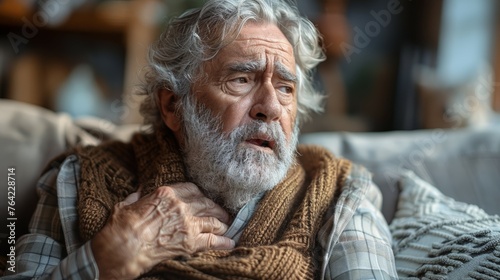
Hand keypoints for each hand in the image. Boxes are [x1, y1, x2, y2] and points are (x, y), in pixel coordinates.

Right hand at [91, 183, 234, 279]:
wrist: (122, 249)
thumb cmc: (120, 228)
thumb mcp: (126, 205)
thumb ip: (137, 197)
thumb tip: (139, 193)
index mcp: (165, 193)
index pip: (192, 189)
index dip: (201, 195)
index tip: (204, 199)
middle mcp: (180, 205)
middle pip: (207, 203)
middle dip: (216, 209)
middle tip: (222, 213)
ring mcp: (187, 223)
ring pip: (213, 220)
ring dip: (222, 224)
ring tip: (227, 226)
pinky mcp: (190, 242)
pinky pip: (213, 240)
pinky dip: (223, 242)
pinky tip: (230, 243)